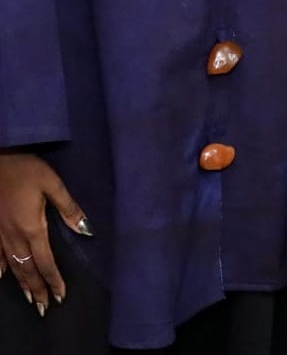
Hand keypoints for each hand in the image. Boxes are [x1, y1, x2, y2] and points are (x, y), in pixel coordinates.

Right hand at [0, 151, 91, 314]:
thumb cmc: (26, 170)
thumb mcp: (53, 183)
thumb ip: (68, 207)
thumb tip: (86, 229)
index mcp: (33, 228)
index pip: (46, 261)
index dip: (54, 279)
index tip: (61, 295)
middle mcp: (15, 237)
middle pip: (28, 270)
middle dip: (39, 289)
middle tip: (47, 307)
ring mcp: (0, 235)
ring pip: (13, 267)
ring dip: (23, 285)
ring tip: (32, 300)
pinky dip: (1, 269)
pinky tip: (2, 277)